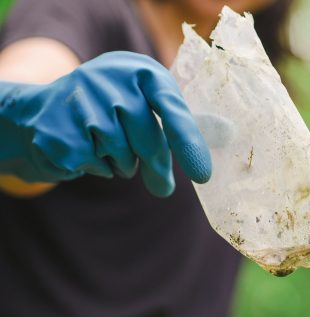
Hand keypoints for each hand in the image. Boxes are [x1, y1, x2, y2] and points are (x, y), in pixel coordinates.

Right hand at [0, 51, 210, 196]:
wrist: (42, 110)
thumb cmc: (110, 114)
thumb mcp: (143, 109)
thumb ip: (172, 135)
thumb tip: (186, 179)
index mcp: (140, 70)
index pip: (170, 106)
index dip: (188, 141)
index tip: (202, 175)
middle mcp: (110, 78)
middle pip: (148, 140)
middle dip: (158, 168)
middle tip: (163, 188)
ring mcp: (80, 101)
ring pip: (122, 155)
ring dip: (123, 164)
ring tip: (109, 148)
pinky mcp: (57, 128)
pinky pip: (94, 165)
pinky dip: (97, 168)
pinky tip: (84, 150)